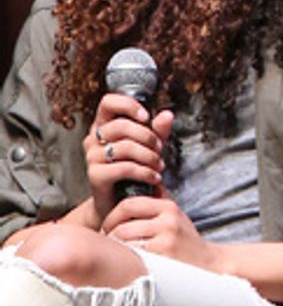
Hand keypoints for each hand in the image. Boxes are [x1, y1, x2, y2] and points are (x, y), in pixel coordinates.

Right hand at [84, 96, 173, 220]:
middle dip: (147, 137)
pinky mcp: (95, 176)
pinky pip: (124, 168)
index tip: (146, 117)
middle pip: (121, 126)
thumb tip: (168, 115)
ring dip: (149, 156)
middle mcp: (93, 139)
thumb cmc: (133, 172)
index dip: (128, 105)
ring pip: (125, 147)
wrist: (119, 204)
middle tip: (159, 149)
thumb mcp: (148, 147)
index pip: (108, 102)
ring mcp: (91, 157)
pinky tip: (155, 178)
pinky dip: (145, 172)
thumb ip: (157, 131)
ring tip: (159, 166)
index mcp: (103, 126)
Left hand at [103, 194, 219, 269]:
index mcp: (168, 207)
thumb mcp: (175, 215)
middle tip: (108, 241)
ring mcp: (166, 239)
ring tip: (116, 251)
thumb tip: (135, 184)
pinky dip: (126, 258)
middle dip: (110, 233)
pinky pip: (134, 255)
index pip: (129, 204)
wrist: (208, 262)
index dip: (112, 215)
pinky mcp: (164, 257)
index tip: (108, 225)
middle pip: (123, 224)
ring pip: (126, 241)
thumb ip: (157, 201)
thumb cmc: (186, 240)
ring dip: (116, 248)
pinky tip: (128, 260)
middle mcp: (168, 221)